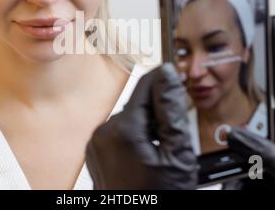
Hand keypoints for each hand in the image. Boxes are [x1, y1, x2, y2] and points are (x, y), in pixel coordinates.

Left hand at [86, 63, 197, 188]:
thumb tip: (169, 77)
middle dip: (159, 110)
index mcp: (123, 129)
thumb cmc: (156, 197)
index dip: (165, 79)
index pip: (146, 86)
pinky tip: (147, 154)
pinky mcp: (96, 152)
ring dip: (148, 125)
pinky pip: (119, 133)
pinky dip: (135, 137)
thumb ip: (171, 110)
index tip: (178, 78)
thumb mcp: (176, 155)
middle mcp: (103, 132)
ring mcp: (97, 143)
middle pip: (138, 104)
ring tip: (163, 148)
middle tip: (176, 128)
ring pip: (129, 118)